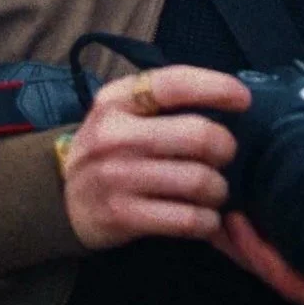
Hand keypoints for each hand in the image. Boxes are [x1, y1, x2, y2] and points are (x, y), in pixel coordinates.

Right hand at [62, 65, 250, 249]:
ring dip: (218, 188)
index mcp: (117, 99)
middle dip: (225, 146)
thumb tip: (227, 97)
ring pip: (196, 181)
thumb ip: (162, 101)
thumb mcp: (121, 111)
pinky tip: (206, 218)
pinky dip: (206, 221)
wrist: (60, 198)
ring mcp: (116, 176)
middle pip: (196, 135)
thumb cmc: (108, 147)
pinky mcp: (122, 216)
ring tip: (215, 190)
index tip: (243, 99)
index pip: (174, 83)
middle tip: (226, 154)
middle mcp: (114, 134)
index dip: (216, 87)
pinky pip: (184, 219)